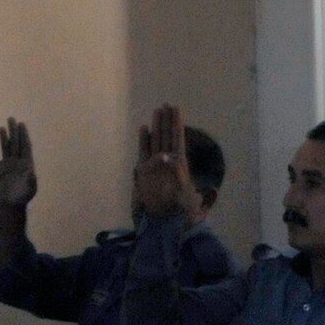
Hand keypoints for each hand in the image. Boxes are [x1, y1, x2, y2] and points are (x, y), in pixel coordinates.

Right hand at [0, 118, 37, 207]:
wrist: (10, 205)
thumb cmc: (22, 198)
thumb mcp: (30, 190)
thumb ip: (31, 181)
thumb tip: (32, 173)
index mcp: (26, 164)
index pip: (25, 146)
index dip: (24, 135)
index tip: (22, 124)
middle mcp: (16, 162)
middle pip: (15, 144)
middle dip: (14, 131)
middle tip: (11, 119)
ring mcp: (6, 165)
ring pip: (5, 148)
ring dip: (3, 138)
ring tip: (2, 128)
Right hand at [132, 104, 200, 222]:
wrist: (163, 219)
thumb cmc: (176, 207)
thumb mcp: (180, 190)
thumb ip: (173, 173)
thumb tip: (165, 156)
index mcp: (178, 163)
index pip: (177, 138)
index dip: (176, 124)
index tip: (176, 109)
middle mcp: (166, 161)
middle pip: (167, 136)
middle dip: (167, 120)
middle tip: (167, 104)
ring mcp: (155, 165)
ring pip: (156, 141)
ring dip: (157, 126)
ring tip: (157, 111)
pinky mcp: (144, 170)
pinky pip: (144, 151)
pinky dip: (144, 140)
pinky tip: (143, 128)